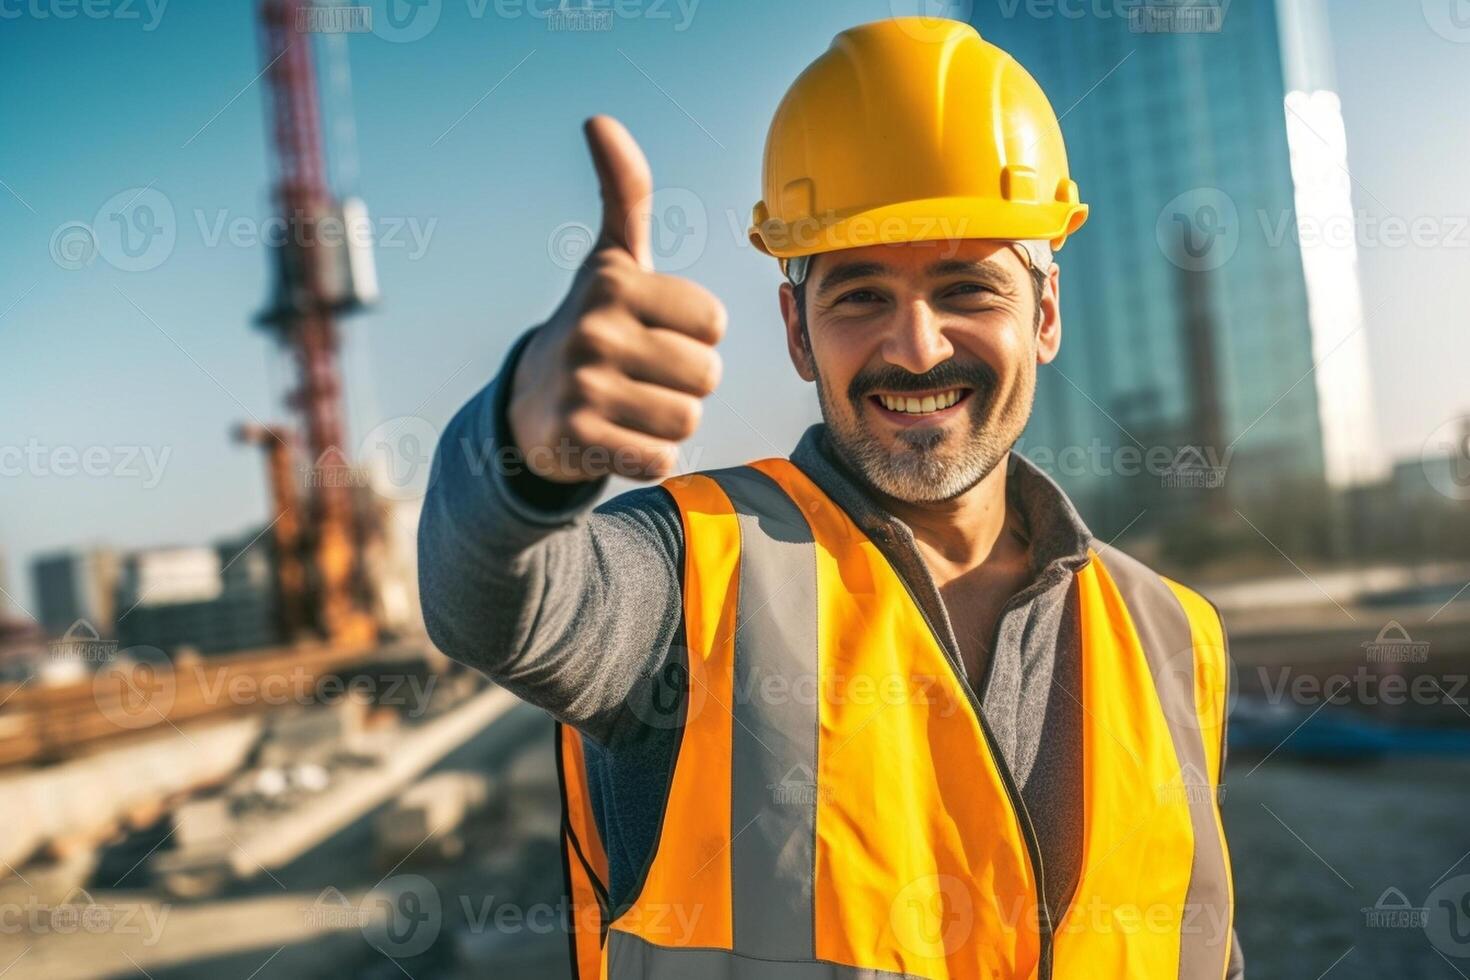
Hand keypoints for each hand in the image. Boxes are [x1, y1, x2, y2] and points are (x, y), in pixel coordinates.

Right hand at [508, 115, 725, 481]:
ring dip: (668, 421)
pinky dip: (648, 455)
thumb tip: (599, 120)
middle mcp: (595, 330)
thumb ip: (624, 194)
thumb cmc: (594, 324)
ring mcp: (583, 387)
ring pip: (687, 420)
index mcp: (616, 283)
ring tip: (631, 405)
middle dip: (685, 383)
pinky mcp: (578, 441)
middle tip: (643, 375)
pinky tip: (617, 438)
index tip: (655, 332)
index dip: (695, 335)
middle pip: (706, 375)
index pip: (714, 323)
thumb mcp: (611, 260)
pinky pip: (660, 458)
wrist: (529, 406)